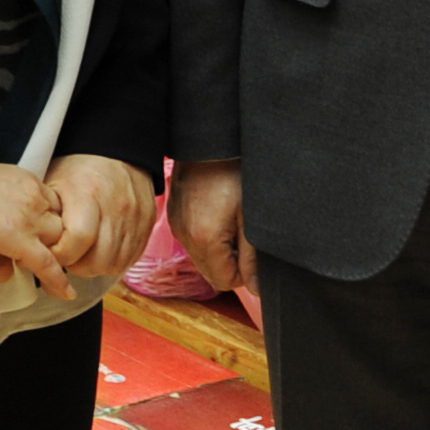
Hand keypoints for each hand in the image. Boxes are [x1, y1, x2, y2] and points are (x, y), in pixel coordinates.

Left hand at [48, 154, 153, 283]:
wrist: (116, 153)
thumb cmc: (78, 169)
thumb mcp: (54, 183)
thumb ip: (46, 216)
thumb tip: (37, 248)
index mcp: (88, 192)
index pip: (77, 240)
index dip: (60, 253)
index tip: (52, 249)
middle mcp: (116, 207)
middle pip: (97, 260)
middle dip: (77, 265)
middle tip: (67, 256)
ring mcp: (135, 217)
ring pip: (114, 264)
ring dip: (95, 266)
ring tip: (84, 254)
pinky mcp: (147, 225)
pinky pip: (130, 259)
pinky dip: (113, 261)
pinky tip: (101, 251)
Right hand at [168, 158, 255, 297]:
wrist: (209, 142)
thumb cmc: (233, 173)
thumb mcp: (251, 217)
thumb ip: (252, 257)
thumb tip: (255, 288)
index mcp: (205, 240)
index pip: (224, 281)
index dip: (243, 272)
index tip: (251, 249)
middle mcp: (185, 237)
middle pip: (211, 272)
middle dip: (230, 262)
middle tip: (243, 232)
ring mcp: (176, 226)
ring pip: (201, 258)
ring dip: (217, 249)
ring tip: (230, 219)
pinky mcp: (174, 216)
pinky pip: (191, 240)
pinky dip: (205, 236)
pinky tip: (217, 213)